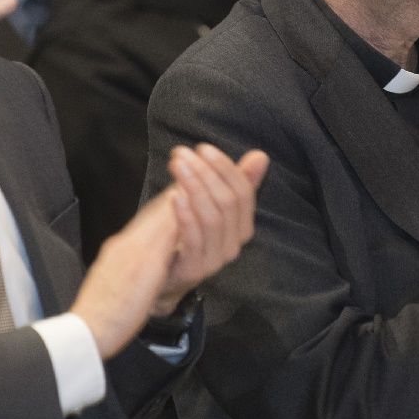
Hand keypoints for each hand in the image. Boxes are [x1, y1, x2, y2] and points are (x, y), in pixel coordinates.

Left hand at [158, 144, 270, 311]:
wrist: (158, 270)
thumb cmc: (182, 230)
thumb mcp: (205, 199)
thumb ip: (232, 180)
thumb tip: (260, 156)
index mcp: (242, 225)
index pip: (244, 192)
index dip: (225, 167)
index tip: (203, 148)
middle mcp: (234, 243)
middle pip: (228, 202)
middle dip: (205, 173)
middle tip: (182, 154)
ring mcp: (216, 259)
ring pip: (213, 218)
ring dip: (194, 186)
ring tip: (176, 167)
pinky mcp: (195, 270)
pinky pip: (195, 239)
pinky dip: (185, 214)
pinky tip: (173, 195)